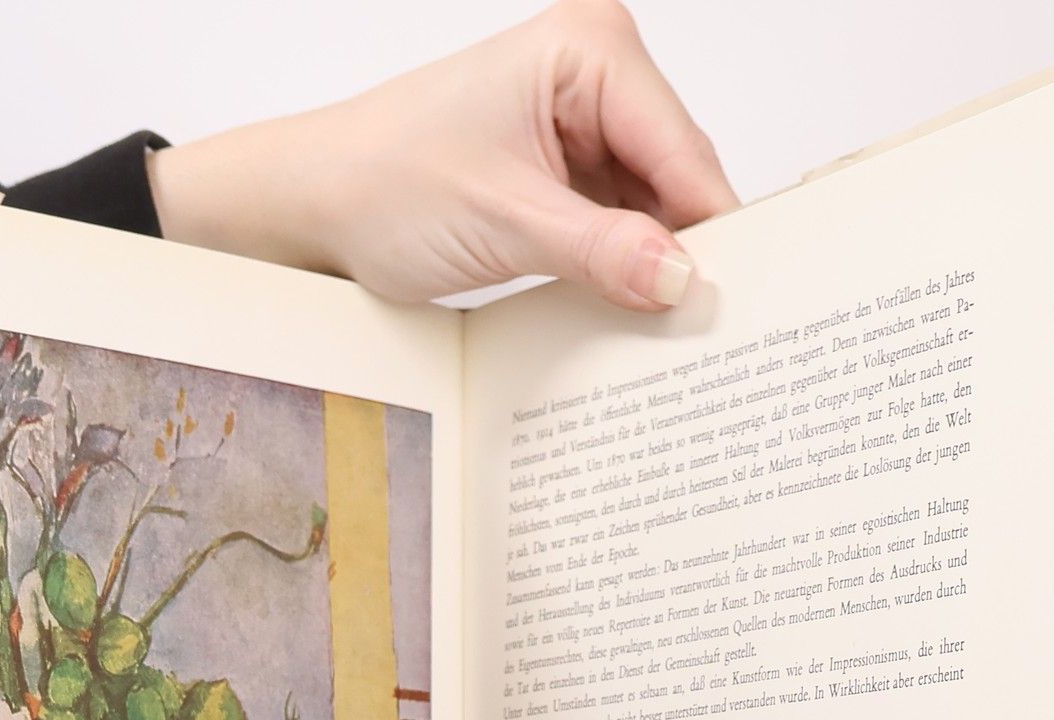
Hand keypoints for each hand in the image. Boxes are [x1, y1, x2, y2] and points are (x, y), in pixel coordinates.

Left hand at [150, 1, 736, 310]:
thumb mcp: (504, 224)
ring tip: (664, 333)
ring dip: (654, 269)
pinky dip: (624, 271)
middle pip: (680, 178)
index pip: (684, 151)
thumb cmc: (382, 185)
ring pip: (656, 209)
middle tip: (706, 334)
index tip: (740, 305)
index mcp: (589, 50)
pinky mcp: (567, 172)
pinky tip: (628, 313)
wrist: (313, 207)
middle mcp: (596, 73)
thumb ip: (603, 252)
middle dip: (685, 252)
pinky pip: (622, 225)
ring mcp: (583, 123)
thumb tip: (684, 282)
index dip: (713, 231)